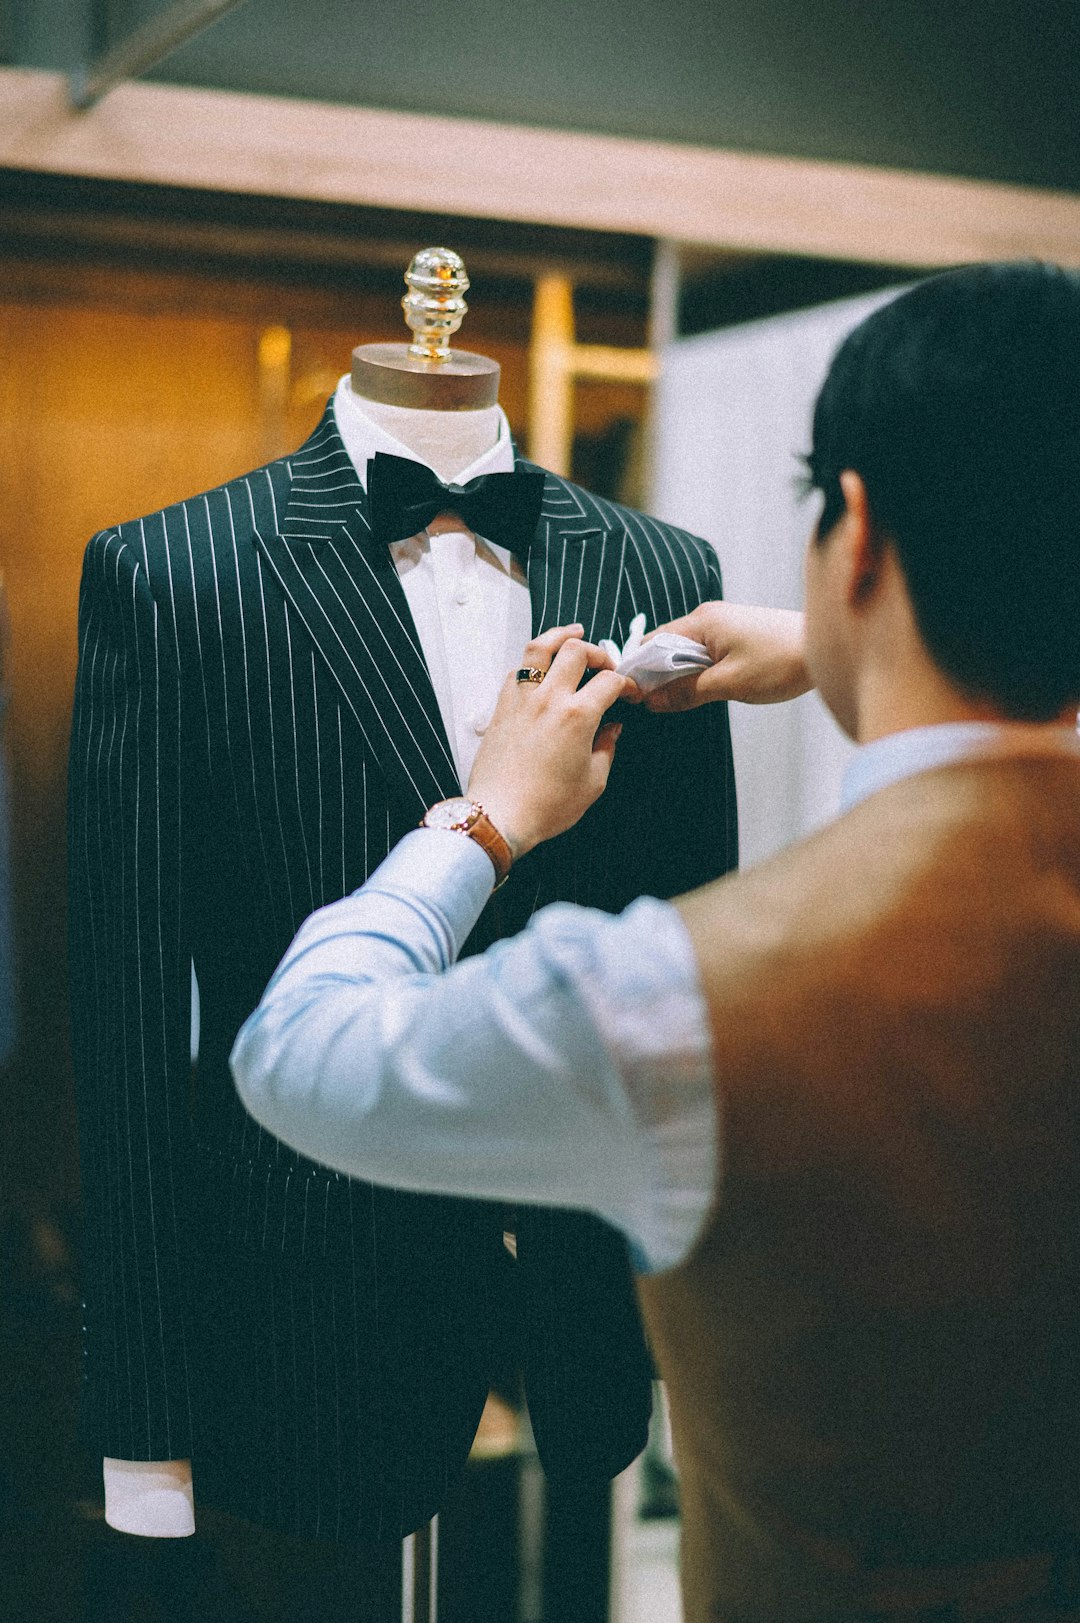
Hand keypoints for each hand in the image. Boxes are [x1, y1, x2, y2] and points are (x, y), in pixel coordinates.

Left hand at [467, 624, 633, 857]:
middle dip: (598, 652)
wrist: (499, 815)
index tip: (629, 692)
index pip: (609, 681)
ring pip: (539, 648)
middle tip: (606, 665)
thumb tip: (612, 729)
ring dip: (560, 636)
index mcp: (577, 715)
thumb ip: (607, 748)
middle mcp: (548, 698)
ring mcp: (521, 699)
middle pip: (576, 651)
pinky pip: (517, 670)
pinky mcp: (501, 707)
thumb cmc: (547, 805)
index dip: (626, 683)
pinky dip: (532, 662)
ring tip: (573, 634)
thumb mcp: (593, 782)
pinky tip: (540, 668)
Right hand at [634, 602, 810, 712]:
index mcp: (702, 622)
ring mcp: (723, 623)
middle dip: (657, 674)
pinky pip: (704, 651)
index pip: (652, 642)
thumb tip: (652, 701)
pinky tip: (702, 688)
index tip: (634, 697)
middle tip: (654, 705)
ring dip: (679, 674)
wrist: (826, 647)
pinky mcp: (736, 633)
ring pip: (685, 650)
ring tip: (677, 700)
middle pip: (666, 645)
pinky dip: (697, 670)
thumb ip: (687, 692)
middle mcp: (708, 616)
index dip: (639, 670)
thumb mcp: (729, 684)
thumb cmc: (782, 662)